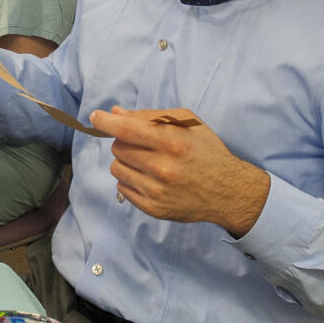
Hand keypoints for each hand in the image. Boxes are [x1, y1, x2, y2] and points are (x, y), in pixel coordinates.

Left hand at [89, 106, 269, 235]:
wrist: (228, 191)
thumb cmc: (206, 151)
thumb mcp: (188, 124)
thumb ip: (150, 117)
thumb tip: (116, 113)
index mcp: (172, 142)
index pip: (126, 129)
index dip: (106, 121)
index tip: (96, 117)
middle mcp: (163, 168)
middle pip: (118, 148)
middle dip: (124, 142)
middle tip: (142, 144)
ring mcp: (157, 191)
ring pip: (117, 168)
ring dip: (126, 161)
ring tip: (147, 162)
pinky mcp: (153, 208)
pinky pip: (122, 188)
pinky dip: (131, 180)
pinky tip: (149, 178)